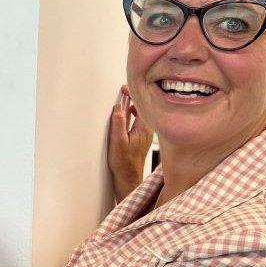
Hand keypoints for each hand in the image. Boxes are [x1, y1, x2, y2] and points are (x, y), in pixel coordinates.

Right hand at [108, 85, 152, 201]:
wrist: (129, 177)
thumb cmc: (124, 163)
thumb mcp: (117, 142)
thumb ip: (119, 123)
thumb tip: (119, 107)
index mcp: (143, 128)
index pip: (142, 105)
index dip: (133, 94)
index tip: (124, 89)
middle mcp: (147, 130)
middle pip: (144, 108)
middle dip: (133, 97)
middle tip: (122, 92)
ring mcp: (146, 134)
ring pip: (142, 114)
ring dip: (133, 105)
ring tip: (123, 100)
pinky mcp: (142, 138)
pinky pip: (139, 120)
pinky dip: (133, 114)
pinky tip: (126, 115)